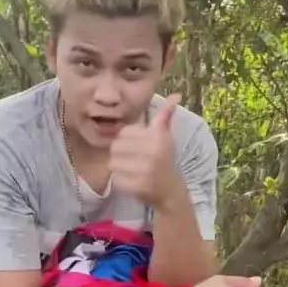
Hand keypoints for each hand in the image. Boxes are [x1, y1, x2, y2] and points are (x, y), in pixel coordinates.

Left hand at [109, 94, 181, 208]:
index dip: (127, 139)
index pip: (124, 132)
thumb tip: (175, 96)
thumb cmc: (164, 159)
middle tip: (132, 159)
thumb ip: (165, 116)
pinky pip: (115, 178)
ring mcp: (143, 171)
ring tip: (132, 169)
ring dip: (119, 167)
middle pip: (115, 147)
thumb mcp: (165, 136)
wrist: (170, 190)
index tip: (137, 146)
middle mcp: (151, 153)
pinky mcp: (136, 187)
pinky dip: (120, 180)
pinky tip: (132, 180)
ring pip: (113, 163)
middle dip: (121, 154)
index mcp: (157, 137)